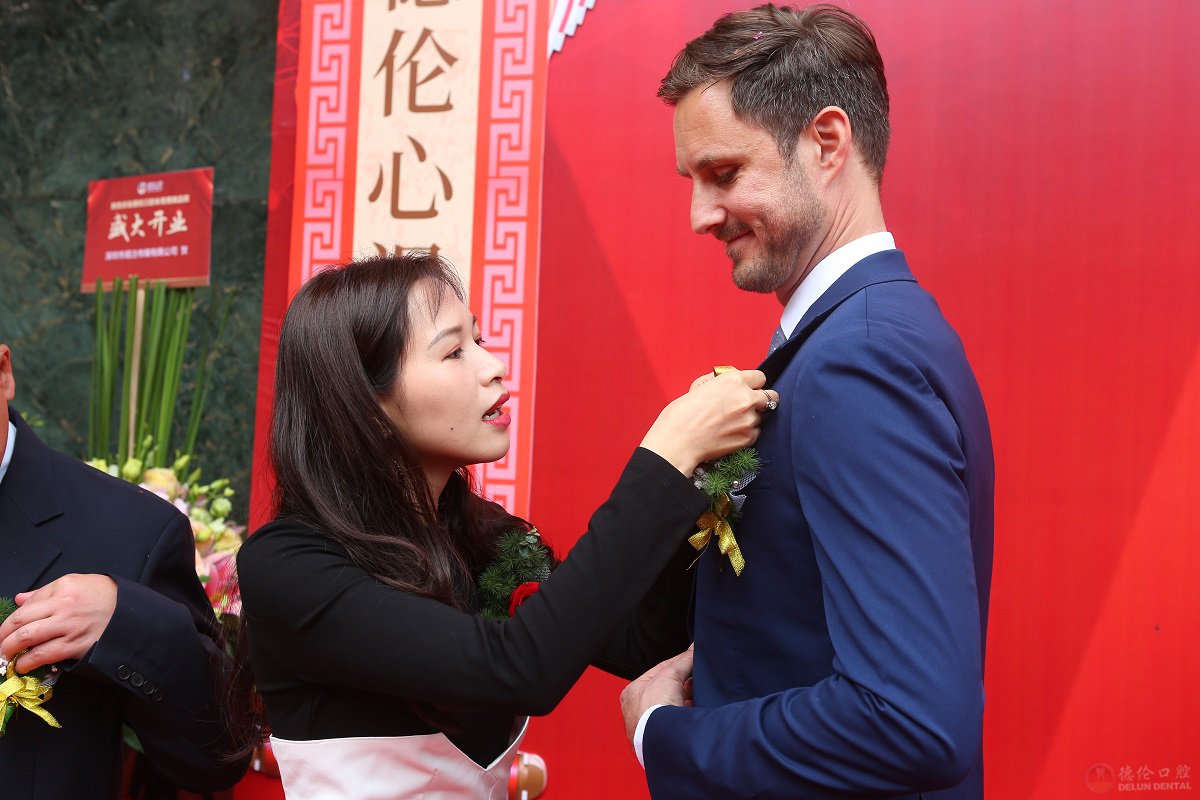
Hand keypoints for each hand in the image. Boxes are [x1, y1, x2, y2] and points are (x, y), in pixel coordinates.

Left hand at [0, 573, 117, 672]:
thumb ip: (46, 592)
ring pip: (27, 638)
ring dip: (10, 650)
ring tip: (6, 656)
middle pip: (21, 622)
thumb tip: (20, 599)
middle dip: (2, 636)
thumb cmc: (105, 596)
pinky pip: (44, 655)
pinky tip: (23, 665)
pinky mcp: (76, 645)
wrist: (132, 612)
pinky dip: (28, 662)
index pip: (26, 605)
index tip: (3, 631)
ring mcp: (69, 626)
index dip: (8, 621)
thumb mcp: (77, 583)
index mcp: (63, 587)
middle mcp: (64, 605)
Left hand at [620, 644, 694, 743]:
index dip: (677, 664)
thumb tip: (694, 648)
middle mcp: (638, 710)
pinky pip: (680, 721)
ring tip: (700, 692)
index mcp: (633, 692)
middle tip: (697, 675)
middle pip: (667, 689)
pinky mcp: (665, 738)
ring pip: (674, 706)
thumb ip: (683, 660)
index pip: (658, 672)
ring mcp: (651, 726)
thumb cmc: (654, 709)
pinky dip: (690, 715)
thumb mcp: (670, 675)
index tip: (691, 658)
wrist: (662, 741)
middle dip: (683, 684)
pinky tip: (699, 710)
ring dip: (687, 700)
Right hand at [641, 368, 775, 474]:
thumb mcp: (698, 386)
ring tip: (730, 423)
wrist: (678, 441)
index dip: (753, 384)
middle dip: (761, 400)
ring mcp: (749, 419)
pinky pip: (756, 432)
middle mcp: (746, 398)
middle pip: (771, 396)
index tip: (749, 388)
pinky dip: (746, 432)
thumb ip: (720, 380)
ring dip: (751, 417)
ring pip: (762, 416)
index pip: (760, 377)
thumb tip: (730, 379)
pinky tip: (729, 433)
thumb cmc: (682, 414)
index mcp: (733, 381)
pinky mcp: (748, 437)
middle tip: (748, 405)